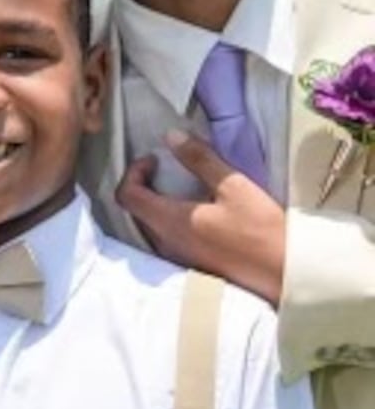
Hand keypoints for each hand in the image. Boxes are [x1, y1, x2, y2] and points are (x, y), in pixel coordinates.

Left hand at [116, 132, 285, 304]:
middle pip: (134, 210)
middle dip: (142, 185)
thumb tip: (170, 136)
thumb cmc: (259, 227)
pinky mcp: (189, 263)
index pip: (127, 195)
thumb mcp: (233, 186)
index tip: (154, 159)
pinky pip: (164, 237)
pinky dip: (166, 218)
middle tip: (163, 168)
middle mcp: (164, 241)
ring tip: (178, 186)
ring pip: (148, 225)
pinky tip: (192, 209)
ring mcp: (175, 256)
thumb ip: (199, 160)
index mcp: (169, 221)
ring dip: (154, 202)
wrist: (282, 271)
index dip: (133, 172)